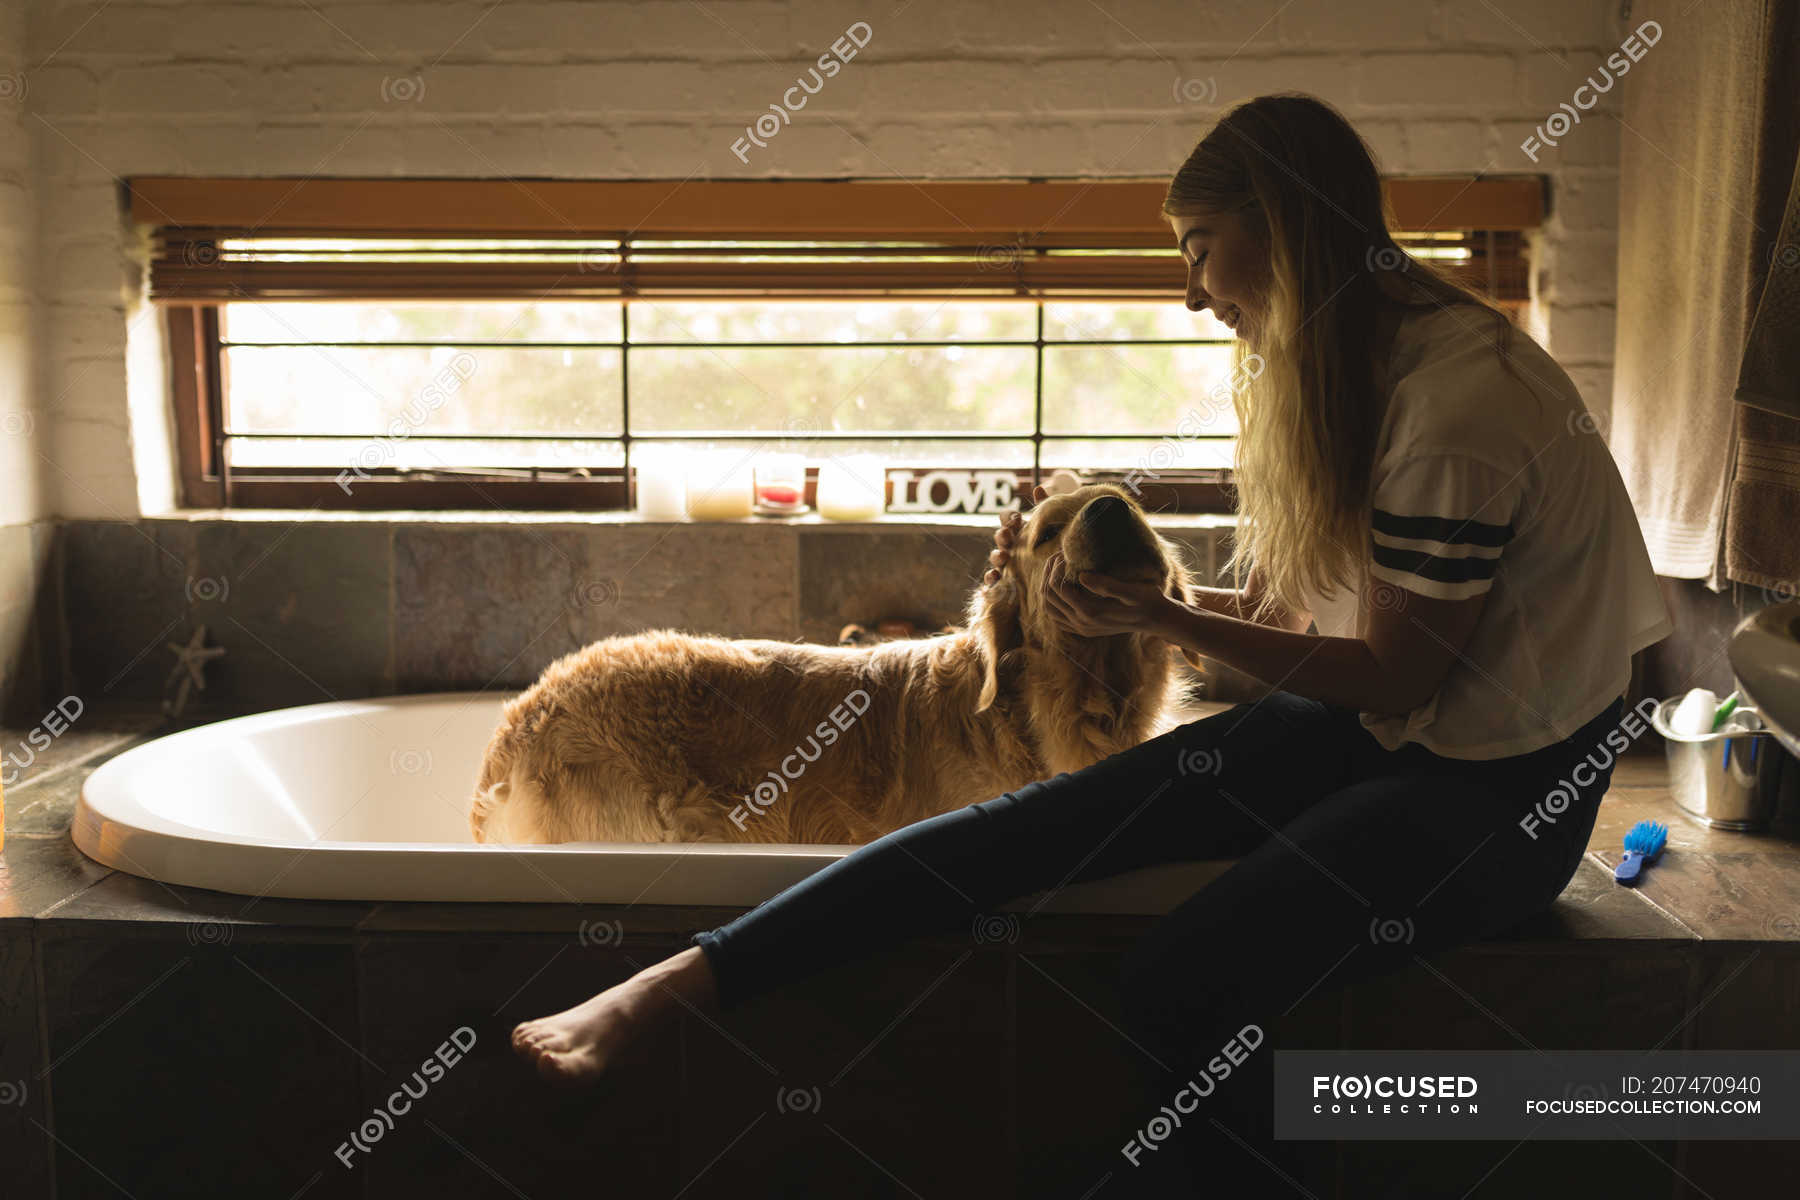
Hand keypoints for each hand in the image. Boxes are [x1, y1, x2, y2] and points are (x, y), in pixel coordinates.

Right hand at [983, 484, 1048, 587]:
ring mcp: (1005, 564)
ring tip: (1004, 557)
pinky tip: (995, 577)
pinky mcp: (1003, 582)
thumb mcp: (1050, 531)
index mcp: (1020, 531)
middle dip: (1003, 535)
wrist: (1052, 586)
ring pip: (995, 557)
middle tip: (1008, 534)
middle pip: (1000, 537)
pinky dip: (991, 578)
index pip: (1008, 519)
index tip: (1018, 518)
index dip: (1009, 517)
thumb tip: (1038, 488)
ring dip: (997, 555)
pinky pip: (992, 580)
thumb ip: (1043, 511)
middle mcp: (1010, 545)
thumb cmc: (1050, 553)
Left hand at [1042, 550, 1182, 639]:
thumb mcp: (1132, 590)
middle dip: (1049, 574)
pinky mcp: (1083, 629)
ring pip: (1049, 608)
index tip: (1066, 553)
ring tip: (1056, 568)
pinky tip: (1060, 587)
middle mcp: (1081, 623)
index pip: (1058, 587)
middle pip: (1049, 597)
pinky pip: (1057, 618)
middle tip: (1059, 556)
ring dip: (1047, 586)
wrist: (1155, 618)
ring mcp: (1081, 628)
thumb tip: (1082, 576)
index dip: (1057, 568)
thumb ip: (1107, 585)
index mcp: (1090, 612)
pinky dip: (1052, 601)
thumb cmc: (1146, 599)